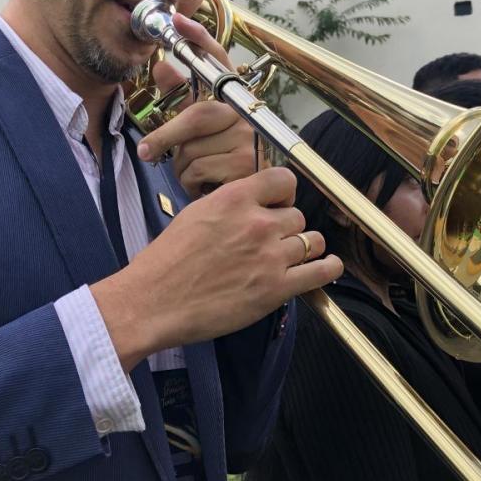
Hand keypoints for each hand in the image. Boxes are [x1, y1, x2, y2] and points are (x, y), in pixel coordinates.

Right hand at [90, 167, 342, 368]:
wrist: (153, 301)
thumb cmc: (166, 262)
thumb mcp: (196, 214)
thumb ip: (230, 205)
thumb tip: (252, 204)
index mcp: (234, 198)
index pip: (283, 179)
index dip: (284, 193)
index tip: (278, 205)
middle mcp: (257, 222)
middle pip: (297, 215)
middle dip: (287, 227)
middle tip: (273, 241)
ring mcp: (270, 255)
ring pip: (311, 241)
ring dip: (304, 248)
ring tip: (293, 257)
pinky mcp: (276, 288)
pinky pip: (320, 271)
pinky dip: (327, 268)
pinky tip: (326, 267)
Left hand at [137, 12, 260, 197]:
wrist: (246, 197)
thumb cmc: (219, 157)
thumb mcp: (197, 127)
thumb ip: (181, 97)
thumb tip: (160, 67)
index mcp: (232, 97)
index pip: (217, 61)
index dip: (199, 40)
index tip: (178, 22)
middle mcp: (245, 112)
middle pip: (196, 115)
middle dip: (166, 136)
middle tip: (145, 151)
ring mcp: (248, 138)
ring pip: (192, 148)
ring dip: (181, 165)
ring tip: (196, 171)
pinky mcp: (247, 164)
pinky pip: (198, 169)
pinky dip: (189, 181)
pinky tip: (203, 184)